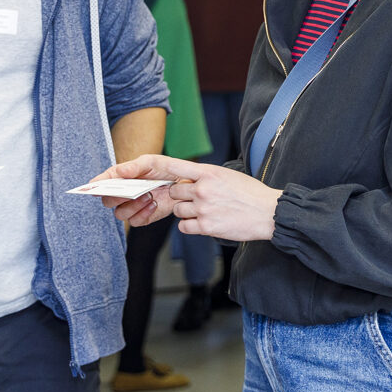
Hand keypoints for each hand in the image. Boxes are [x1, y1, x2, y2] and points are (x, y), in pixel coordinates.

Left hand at [91, 154, 280, 241]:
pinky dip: (193, 227)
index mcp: (207, 171)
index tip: (121, 170)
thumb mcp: (226, 177)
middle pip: (172, 193)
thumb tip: (181, 185)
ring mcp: (203, 207)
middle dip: (179, 198)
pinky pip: (185, 227)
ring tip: (211, 211)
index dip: (140, 166)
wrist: (270, 213)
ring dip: (189, 213)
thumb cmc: (249, 195)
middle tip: (197, 200)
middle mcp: (202, 187)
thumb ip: (202, 179)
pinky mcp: (207, 225)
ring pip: (178, 211)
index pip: (166, 164)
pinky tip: (211, 223)